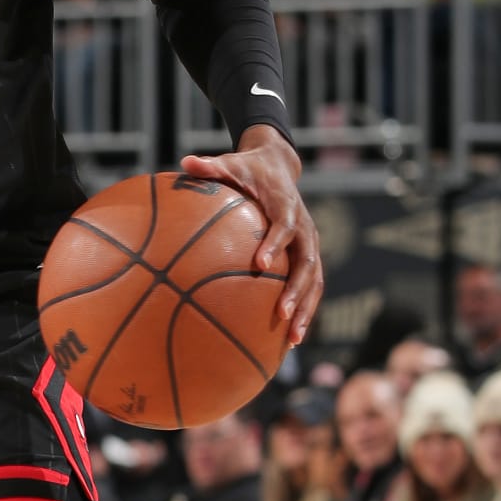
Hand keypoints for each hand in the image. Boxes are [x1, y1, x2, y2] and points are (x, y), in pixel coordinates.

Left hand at [180, 124, 321, 345]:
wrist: (279, 165)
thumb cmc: (248, 169)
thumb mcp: (230, 163)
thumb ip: (210, 166)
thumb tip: (184, 161)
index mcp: (286, 205)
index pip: (285, 225)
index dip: (276, 244)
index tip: (261, 264)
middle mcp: (304, 227)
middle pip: (308, 261)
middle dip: (297, 289)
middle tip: (281, 314)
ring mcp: (309, 243)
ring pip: (315, 280)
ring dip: (306, 308)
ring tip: (292, 339)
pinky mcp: (308, 256)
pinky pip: (311, 286)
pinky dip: (304, 310)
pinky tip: (289, 339)